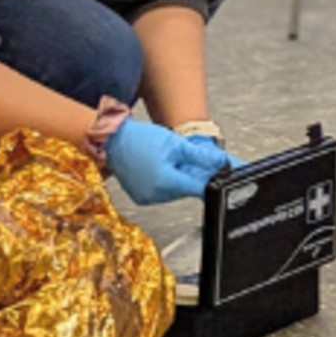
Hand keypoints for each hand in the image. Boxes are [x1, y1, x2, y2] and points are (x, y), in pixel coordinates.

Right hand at [105, 118, 236, 204]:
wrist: (114, 140)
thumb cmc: (142, 139)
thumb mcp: (177, 144)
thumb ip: (201, 156)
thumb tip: (221, 163)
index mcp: (166, 182)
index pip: (198, 188)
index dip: (211, 182)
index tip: (221, 178)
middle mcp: (155, 194)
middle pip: (186, 189)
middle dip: (195, 176)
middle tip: (194, 162)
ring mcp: (147, 198)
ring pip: (175, 191)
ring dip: (180, 179)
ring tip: (174, 162)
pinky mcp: (141, 197)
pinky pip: (161, 192)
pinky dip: (167, 182)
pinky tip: (164, 168)